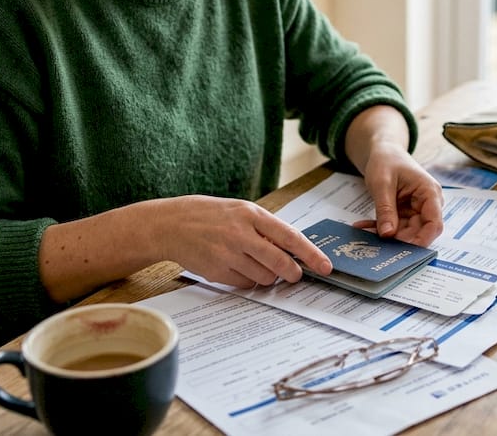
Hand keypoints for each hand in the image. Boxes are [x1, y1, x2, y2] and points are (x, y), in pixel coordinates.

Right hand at [159, 195, 331, 287]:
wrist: (172, 224)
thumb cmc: (211, 216)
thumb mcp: (240, 212)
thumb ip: (265, 229)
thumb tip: (293, 250)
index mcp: (251, 215)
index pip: (289, 237)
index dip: (310, 254)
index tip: (325, 266)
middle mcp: (241, 234)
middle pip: (279, 262)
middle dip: (292, 273)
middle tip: (295, 275)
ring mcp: (228, 254)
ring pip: (264, 276)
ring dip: (268, 277)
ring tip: (256, 264)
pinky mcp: (217, 271)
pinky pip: (245, 284)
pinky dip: (249, 281)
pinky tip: (239, 268)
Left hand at [352, 143, 443, 245]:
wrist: (382, 152)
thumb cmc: (386, 161)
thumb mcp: (382, 184)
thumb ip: (386, 209)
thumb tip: (387, 234)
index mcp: (429, 193)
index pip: (434, 223)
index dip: (422, 240)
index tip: (405, 251)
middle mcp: (427, 203)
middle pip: (420, 231)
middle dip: (399, 240)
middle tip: (377, 243)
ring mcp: (416, 209)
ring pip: (406, 232)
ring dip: (386, 235)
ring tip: (364, 232)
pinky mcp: (406, 213)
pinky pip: (396, 227)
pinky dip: (380, 228)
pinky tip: (364, 227)